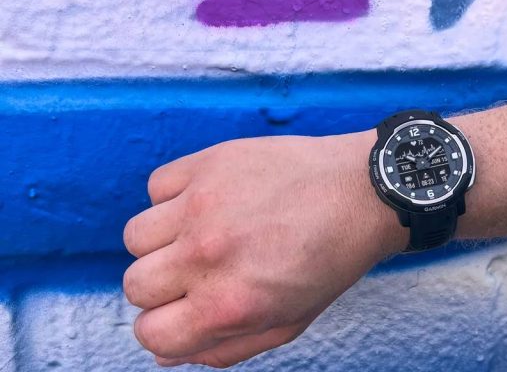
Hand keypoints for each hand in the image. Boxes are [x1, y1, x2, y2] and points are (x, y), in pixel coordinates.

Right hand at [123, 131, 406, 367]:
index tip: (187, 311)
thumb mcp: (288, 323)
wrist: (362, 192)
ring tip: (205, 232)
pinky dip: (175, 196)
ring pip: (136, 237)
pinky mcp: (207, 163)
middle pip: (136, 286)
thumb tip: (168, 355)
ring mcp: (201, 205)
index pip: (150, 334)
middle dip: (164, 287)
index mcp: (227, 305)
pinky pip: (157, 186)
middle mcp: (206, 256)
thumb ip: (224, 348)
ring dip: (164, 241)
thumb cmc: (330, 260)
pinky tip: (213, 199)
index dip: (168, 328)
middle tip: (202, 271)